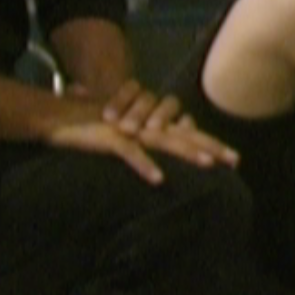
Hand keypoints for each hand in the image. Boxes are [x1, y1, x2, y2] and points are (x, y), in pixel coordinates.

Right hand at [48, 80, 239, 183]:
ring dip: (187, 152)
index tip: (230, 156)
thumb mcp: (121, 131)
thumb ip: (142, 137)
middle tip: (236, 159)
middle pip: (183, 134)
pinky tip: (159, 179)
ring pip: (164, 141)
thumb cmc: (90, 125)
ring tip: (209, 164)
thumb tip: (163, 145)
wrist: (58, 115)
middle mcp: (144, 123)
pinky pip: (130, 153)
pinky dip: (144, 165)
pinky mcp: (109, 138)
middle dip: (211, 146)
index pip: (184, 131)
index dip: (208, 141)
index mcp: (148, 123)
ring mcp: (129, 129)